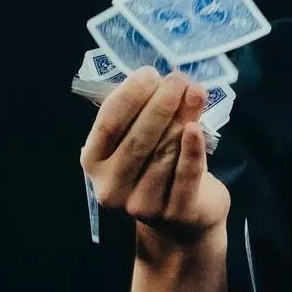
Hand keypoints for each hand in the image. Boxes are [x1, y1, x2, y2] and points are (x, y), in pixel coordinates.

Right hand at [80, 66, 230, 244]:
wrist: (182, 217)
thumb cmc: (158, 166)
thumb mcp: (145, 139)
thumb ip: (149, 113)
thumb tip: (169, 80)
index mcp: (94, 162)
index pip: (108, 124)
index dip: (129, 96)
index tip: (150, 73)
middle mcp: (111, 186)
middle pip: (137, 139)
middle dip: (160, 104)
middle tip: (179, 79)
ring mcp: (141, 204)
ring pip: (163, 154)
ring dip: (181, 119)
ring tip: (195, 93)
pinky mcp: (175, 213)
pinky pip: (185, 175)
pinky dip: (192, 149)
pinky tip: (197, 127)